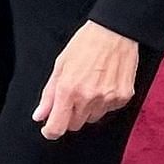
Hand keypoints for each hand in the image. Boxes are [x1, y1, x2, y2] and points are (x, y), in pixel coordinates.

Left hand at [34, 21, 141, 140]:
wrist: (115, 32)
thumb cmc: (85, 44)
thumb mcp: (60, 66)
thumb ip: (49, 94)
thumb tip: (40, 116)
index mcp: (69, 90)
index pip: (58, 127)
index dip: (51, 131)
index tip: (49, 129)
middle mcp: (88, 98)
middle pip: (74, 125)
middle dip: (69, 115)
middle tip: (72, 96)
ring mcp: (108, 99)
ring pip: (92, 118)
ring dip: (87, 109)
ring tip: (90, 85)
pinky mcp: (123, 97)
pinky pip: (109, 110)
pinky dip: (104, 102)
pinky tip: (104, 83)